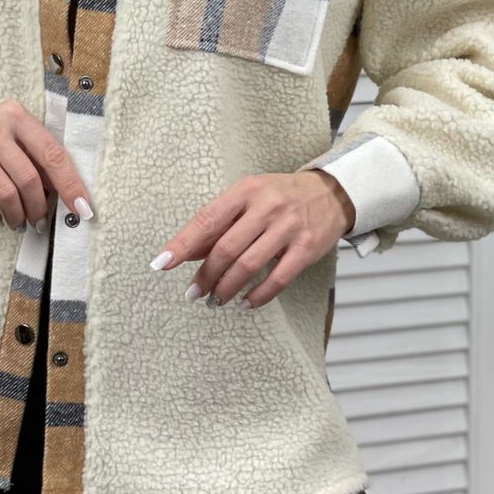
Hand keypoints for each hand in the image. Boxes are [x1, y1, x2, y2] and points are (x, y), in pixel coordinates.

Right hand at [0, 99, 92, 232]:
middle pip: (29, 178)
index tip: (82, 208)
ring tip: (18, 222)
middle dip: (39, 207)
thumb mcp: (12, 132)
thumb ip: (35, 154)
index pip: (52, 154)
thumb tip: (64, 191)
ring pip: (6, 193)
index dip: (70, 184)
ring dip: (17, 215)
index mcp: (17, 116)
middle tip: (40, 221)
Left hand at [150, 169, 354, 310]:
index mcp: (246, 190)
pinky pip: (278, 278)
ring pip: (249, 265)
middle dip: (205, 275)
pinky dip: (258, 295)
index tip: (162, 263)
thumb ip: (218, 224)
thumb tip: (184, 252)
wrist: (331, 193)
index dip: (182, 243)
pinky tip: (245, 303)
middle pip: (226, 248)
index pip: (207, 220)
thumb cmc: (280, 197)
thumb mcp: (247, 198)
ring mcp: (289, 227)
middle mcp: (267, 206)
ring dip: (227, 288)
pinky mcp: (307, 247)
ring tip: (216, 300)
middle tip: (193, 293)